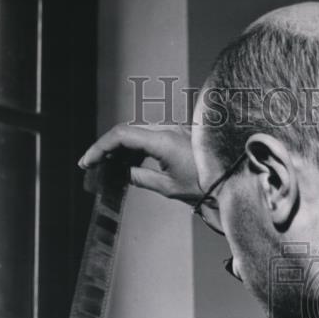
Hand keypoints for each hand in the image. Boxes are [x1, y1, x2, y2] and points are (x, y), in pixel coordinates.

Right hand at [78, 123, 201, 203]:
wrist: (231, 181)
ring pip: (137, 132)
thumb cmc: (204, 186)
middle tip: (92, 165)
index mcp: (162, 140)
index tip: (87, 162)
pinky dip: (135, 148)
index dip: (100, 147)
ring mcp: (173, 129)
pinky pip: (149, 136)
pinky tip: (128, 162)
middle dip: (106, 148)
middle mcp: (167, 129)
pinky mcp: (178, 134)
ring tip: (107, 167)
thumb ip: (140, 178)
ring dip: (120, 148)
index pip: (121, 135)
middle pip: (126, 131)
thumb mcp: (168, 188)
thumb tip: (122, 173)